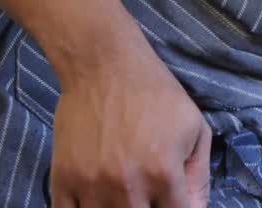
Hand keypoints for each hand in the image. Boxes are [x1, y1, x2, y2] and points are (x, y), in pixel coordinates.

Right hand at [49, 47, 211, 206]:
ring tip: (126, 196)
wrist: (104, 66)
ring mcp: (90, 186)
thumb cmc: (156, 94)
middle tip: (151, 197)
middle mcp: (127, 186)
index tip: (174, 202)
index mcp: (163, 173)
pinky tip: (98, 201)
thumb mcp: (195, 128)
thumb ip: (198, 175)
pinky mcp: (62, 180)